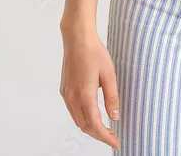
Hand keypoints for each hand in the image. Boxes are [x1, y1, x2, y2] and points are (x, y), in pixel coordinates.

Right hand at [59, 29, 119, 148]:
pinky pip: (73, 111)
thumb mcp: (109, 74)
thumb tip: (115, 117)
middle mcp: (72, 97)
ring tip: (105, 129)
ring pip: (77, 120)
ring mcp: (66, 94)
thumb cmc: (94, 52)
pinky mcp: (64, 89)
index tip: (116, 142)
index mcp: (84, 95)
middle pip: (85, 126)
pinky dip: (83, 118)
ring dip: (90, 128)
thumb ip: (112, 97)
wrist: (77, 38)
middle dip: (99, 135)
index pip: (95, 125)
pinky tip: (92, 116)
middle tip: (113, 138)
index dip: (106, 137)